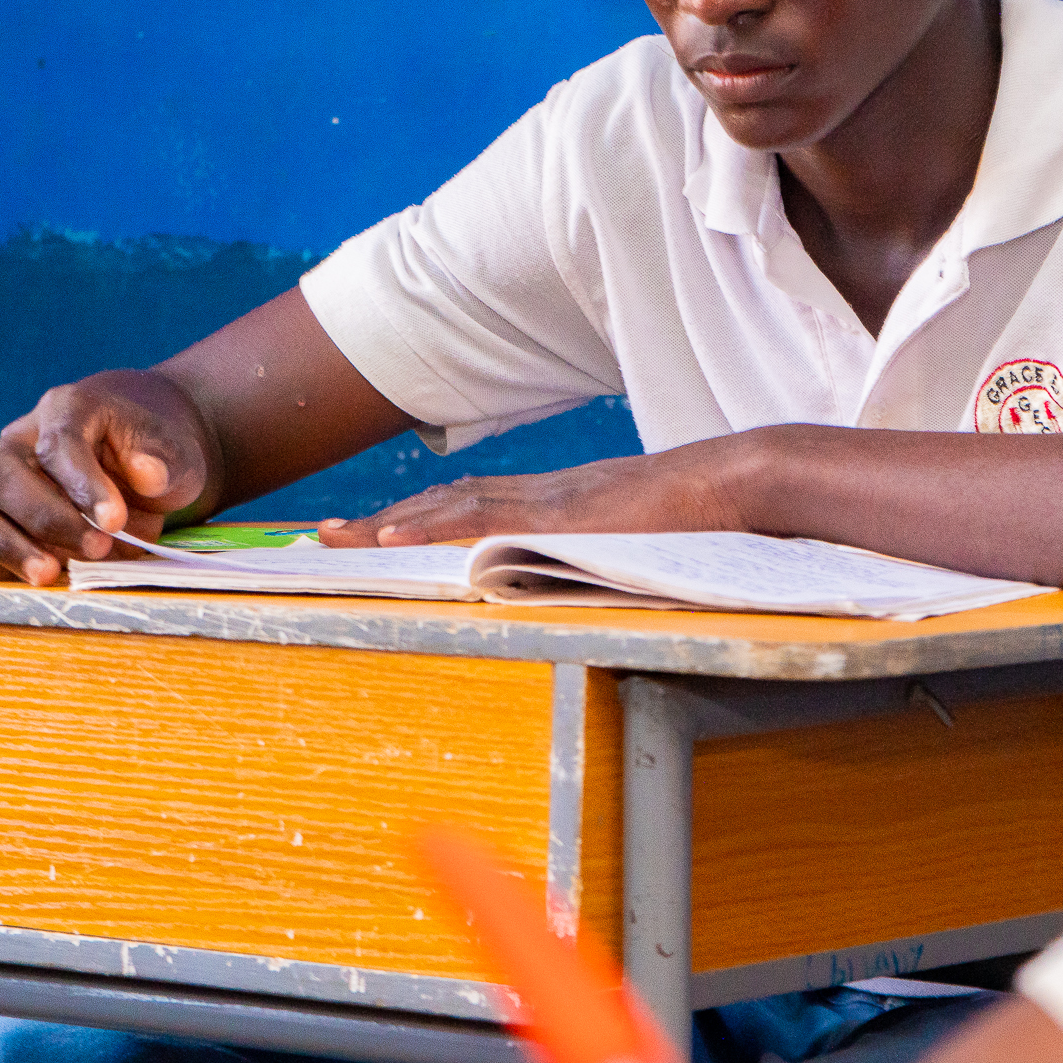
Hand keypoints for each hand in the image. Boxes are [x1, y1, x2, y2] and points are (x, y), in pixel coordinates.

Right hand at [0, 368, 218, 584]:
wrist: (145, 457)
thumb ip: (164, 462)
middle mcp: (21, 436)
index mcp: (68, 408)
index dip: (82, 485)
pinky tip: (30, 575)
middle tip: (94, 549)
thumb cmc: (157, 453)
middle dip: (43, 519)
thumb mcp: (177, 452)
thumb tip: (147, 475)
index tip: (114, 520)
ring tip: (49, 574)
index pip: (58, 443)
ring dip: (0, 542)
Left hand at [315, 434, 758, 547]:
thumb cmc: (704, 514)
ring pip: (451, 506)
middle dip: (385, 520)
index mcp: (558, 500)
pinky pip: (484, 520)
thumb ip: (604, 554)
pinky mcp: (561, 515)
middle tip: (325, 537)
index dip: (420, 516)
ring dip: (391, 523)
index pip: (472, 502)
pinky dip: (432, 529)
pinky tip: (395, 542)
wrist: (736, 482)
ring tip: (340, 540)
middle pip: (445, 501)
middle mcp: (543, 492)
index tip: (374, 531)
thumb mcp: (640, 539)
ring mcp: (549, 500)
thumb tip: (579, 580)